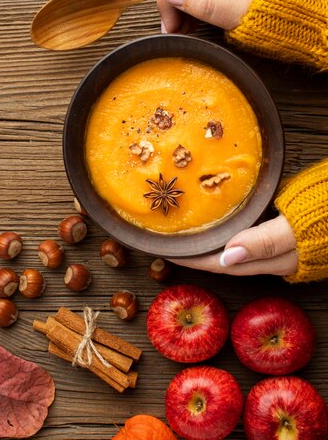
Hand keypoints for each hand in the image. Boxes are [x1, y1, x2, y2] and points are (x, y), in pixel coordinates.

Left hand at [171, 215, 297, 276]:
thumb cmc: (319, 218)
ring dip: (211, 243)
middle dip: (197, 255)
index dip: (194, 260)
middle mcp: (270, 257)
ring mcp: (276, 244)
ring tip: (188, 234)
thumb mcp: (293, 230)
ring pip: (234, 247)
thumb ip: (264, 241)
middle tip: (171, 244)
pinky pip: (246, 233)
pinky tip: (220, 220)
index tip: (170, 253)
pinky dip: (228, 229)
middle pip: (224, 260)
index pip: (222, 264)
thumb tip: (227, 256)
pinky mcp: (280, 228)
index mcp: (272, 261)